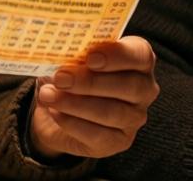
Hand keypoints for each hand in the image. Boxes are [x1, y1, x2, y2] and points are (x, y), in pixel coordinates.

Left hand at [28, 36, 158, 158]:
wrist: (59, 110)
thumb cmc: (73, 74)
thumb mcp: (74, 59)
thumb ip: (76, 53)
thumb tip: (62, 52)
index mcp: (139, 61)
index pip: (141, 55)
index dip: (118, 55)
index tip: (90, 57)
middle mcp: (144, 89)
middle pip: (129, 86)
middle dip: (91, 82)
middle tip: (60, 78)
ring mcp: (134, 118)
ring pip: (112, 113)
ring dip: (75, 104)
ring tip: (48, 95)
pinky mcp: (118, 142)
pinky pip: (98, 135)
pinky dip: (71, 122)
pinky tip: (54, 111)